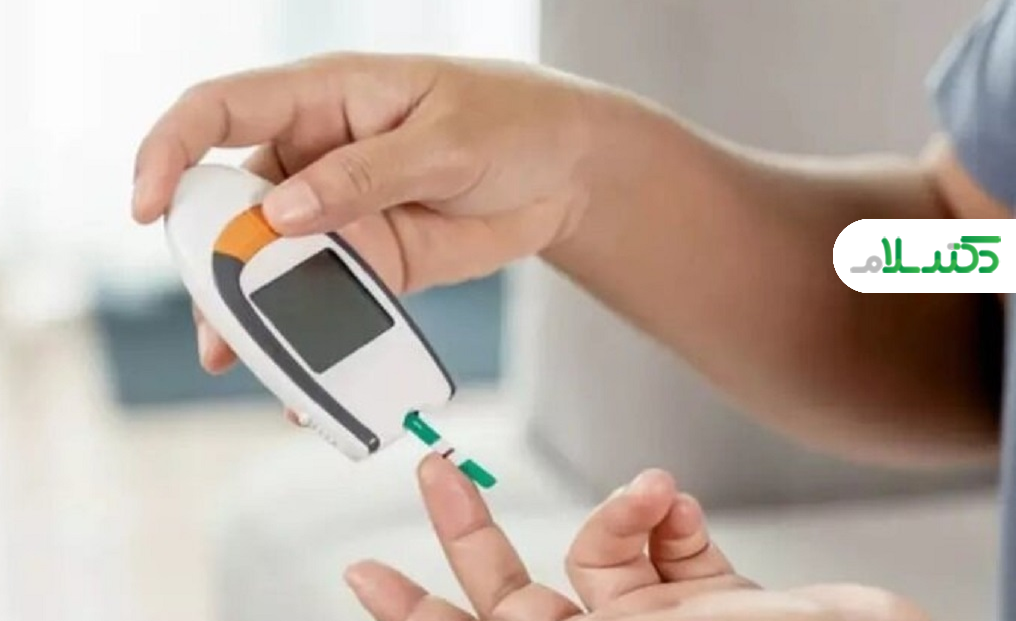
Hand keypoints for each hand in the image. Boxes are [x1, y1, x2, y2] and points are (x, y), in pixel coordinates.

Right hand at [132, 54, 607, 373]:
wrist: (569, 171)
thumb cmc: (513, 121)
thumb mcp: (449, 139)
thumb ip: (368, 173)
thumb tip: (282, 213)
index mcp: (320, 97)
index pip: (216, 111)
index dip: (168, 152)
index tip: (148, 208)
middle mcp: (310, 156)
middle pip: (226, 207)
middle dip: (207, 267)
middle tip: (216, 329)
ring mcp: (333, 214)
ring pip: (265, 266)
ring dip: (251, 318)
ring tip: (260, 369)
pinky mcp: (365, 262)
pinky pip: (319, 303)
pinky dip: (305, 343)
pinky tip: (303, 386)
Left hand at [343, 457, 929, 620]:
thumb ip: (603, 616)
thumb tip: (486, 620)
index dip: (415, 616)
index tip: (363, 576)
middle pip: (515, 597)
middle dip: (470, 532)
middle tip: (434, 472)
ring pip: (593, 554)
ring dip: (611, 509)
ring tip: (647, 489)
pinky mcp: (716, 599)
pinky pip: (671, 543)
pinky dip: (670, 516)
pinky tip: (678, 507)